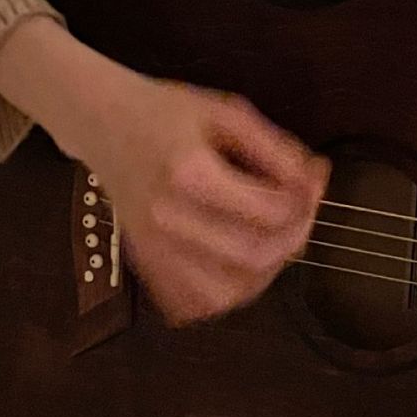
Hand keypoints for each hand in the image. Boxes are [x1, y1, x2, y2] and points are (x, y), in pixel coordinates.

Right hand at [88, 78, 330, 325]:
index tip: (312, 182)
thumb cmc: (166, 113)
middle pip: (253, 257)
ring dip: (265, 272)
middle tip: (302, 212)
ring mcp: (151, 248)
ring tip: (274, 239)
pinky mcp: (145, 264)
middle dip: (293, 237)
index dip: (305, 201)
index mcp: (188, 173)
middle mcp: (166, 219)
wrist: (103, 122)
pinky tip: (238, 264)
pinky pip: (194, 304)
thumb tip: (313, 181)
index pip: (270, 211)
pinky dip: (226, 293)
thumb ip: (276, 149)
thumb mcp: (228, 112)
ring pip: (227, 293)